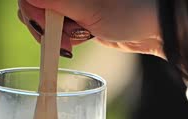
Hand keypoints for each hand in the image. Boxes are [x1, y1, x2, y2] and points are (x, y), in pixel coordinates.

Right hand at [18, 0, 162, 56]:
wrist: (154, 29)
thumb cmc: (129, 12)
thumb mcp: (89, 8)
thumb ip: (56, 1)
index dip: (33, 11)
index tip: (44, 28)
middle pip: (34, 5)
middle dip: (42, 26)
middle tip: (61, 43)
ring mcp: (72, 3)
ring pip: (44, 18)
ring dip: (53, 35)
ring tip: (72, 44)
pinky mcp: (78, 16)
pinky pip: (57, 27)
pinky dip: (62, 38)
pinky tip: (77, 42)